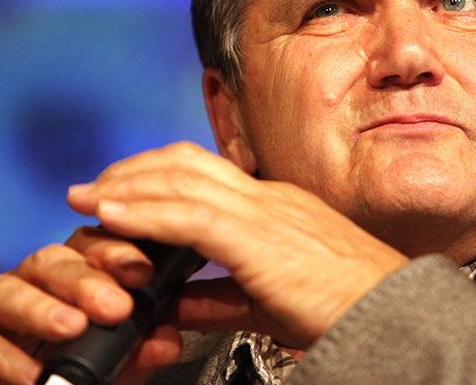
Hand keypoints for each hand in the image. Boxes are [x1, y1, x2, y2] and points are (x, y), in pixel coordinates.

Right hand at [0, 233, 140, 383]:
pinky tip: (28, 374)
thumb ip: (133, 354)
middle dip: (85, 280)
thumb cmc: (40, 378)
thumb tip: (169, 341)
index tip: (146, 271)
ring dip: (40, 308)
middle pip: (51, 262)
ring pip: (6, 289)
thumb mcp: (100, 370)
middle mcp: (22, 284)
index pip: (89, 249)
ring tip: (72, 328)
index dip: (116, 253)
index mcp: (62, 281)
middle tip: (117, 305)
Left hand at [68, 141, 409, 347]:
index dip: (157, 177)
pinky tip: (111, 217)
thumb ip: (221, 296)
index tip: (123, 193)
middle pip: (184, 163)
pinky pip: (187, 216)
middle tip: (93, 188)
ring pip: (178, 182)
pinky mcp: (256, 238)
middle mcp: (264, 198)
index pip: (204, 173)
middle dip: (132, 172)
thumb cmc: (344, 307)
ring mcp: (262, 212)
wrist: (389, 313)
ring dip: (124, 187)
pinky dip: (143, 212)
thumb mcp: (269, 299)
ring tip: (87, 198)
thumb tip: (177, 303)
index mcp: (273, 206)